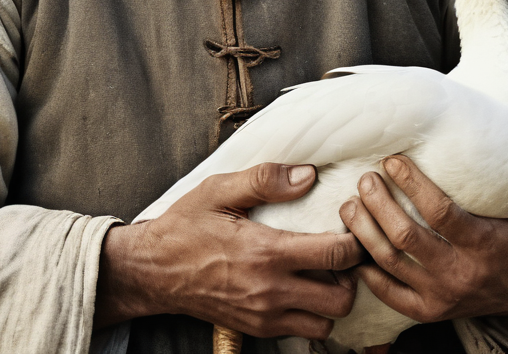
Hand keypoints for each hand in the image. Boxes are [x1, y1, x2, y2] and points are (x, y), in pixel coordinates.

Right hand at [95, 163, 362, 337]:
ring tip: (325, 273)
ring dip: (333, 299)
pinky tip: (303, 288)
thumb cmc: (186, 226)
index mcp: (267, 252)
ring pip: (326, 322)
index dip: (354, 239)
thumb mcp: (219, 190)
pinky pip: (302, 332)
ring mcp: (265, 315)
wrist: (153, 271)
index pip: (335, 254)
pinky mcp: (257, 329)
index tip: (351, 225)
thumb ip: (265, 179)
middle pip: (341, 298)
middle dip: (352, 275)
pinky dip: (312, 314)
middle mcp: (271, 290)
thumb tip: (307, 175)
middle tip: (343, 253)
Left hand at [339, 156, 507, 323]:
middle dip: (379, 205)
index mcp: (484, 244)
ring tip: (349, 204)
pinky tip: (354, 247)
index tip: (393, 160)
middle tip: (365, 179)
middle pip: (406, 237)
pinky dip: (367, 272)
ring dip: (364, 232)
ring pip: (391, 263)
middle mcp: (460, 273)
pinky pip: (390, 295)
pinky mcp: (431, 311)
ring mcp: (443, 295)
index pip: (440, 213)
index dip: (412, 185)